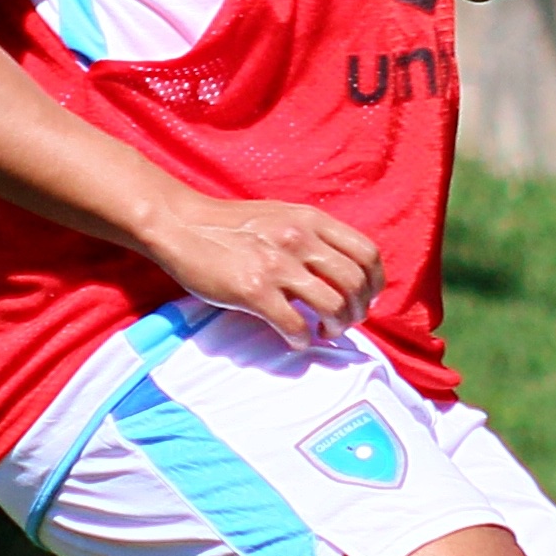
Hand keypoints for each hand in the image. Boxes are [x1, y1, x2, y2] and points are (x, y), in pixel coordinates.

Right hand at [143, 188, 384, 349]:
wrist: (181, 225)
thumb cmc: (231, 225)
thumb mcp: (282, 215)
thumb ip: (313, 236)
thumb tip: (343, 269)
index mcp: (311, 220)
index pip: (367, 253)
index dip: (374, 283)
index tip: (366, 298)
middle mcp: (299, 240)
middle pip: (355, 283)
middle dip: (358, 310)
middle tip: (345, 322)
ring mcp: (277, 265)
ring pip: (332, 306)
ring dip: (335, 327)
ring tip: (324, 332)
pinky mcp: (253, 290)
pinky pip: (294, 325)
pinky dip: (302, 340)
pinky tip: (295, 340)